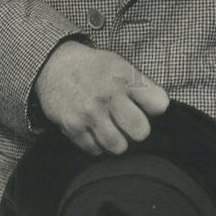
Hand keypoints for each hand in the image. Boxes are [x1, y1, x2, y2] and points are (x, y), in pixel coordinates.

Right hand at [34, 40, 169, 155]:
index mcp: (125, 77)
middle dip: (139, 130)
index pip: (158, 104)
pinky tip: (97, 132)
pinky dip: (98, 145)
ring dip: (119, 141)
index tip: (150, 108)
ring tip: (115, 130)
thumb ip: (139, 85)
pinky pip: (95, 150)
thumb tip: (159, 109)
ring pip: (119, 146)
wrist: (56, 66)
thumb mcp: (121, 65)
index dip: (156, 109)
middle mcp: (109, 96)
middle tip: (133, 124)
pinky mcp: (73, 127)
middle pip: (141, 131)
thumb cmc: (95, 67)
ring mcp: (90, 114)